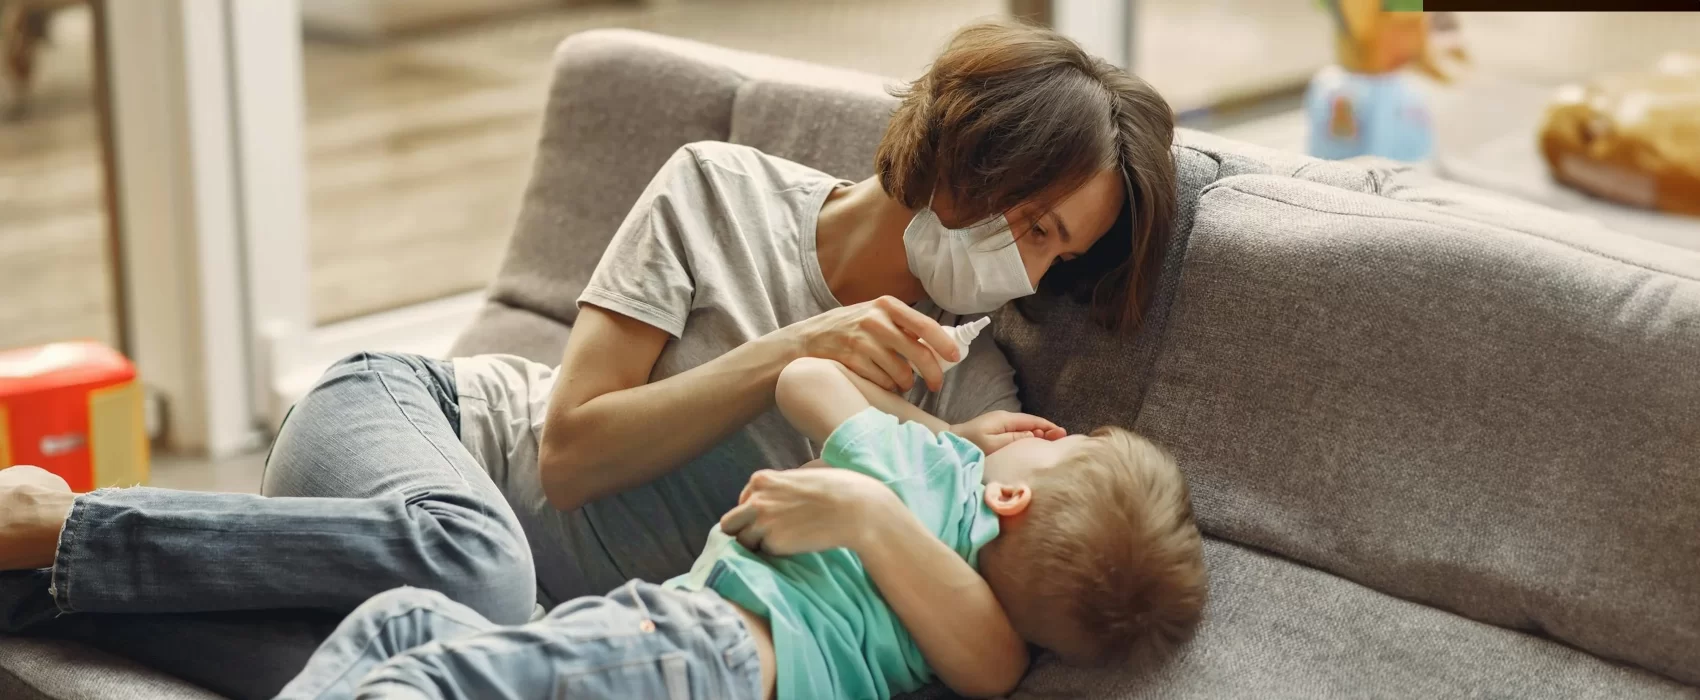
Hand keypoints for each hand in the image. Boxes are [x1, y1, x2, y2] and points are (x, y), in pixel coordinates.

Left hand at [719, 467, 898, 555]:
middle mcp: (755, 500)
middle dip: (743, 531)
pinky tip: (792, 548)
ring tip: (782, 543)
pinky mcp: (773, 543)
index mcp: (761, 480)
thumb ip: (782, 484)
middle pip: (730, 524)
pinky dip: (773, 554)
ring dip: (757, 545)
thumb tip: (778, 495)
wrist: (855, 509)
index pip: (742, 502)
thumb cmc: (837, 489)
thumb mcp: (802, 475)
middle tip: (762, 539)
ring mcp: (762, 523)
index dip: (753, 513)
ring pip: (742, 542)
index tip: (769, 519)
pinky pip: (763, 553)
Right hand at [784, 296, 958, 393]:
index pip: (924, 325)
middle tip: (935, 385)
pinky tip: (883, 381)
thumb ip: (902, 325)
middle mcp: (875, 320)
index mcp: (887, 305)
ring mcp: (862, 341)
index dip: (943, 344)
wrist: (808, 339)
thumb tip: (939, 344)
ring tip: (902, 382)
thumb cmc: (850, 328)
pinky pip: (882, 381)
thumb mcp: (875, 315)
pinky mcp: (851, 360)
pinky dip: (888, 386)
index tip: (954, 357)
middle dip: (932, 373)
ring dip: (906, 383)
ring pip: (901, 372)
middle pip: (917, 352)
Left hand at [950, 411, 1066, 453]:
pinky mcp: (997, 430)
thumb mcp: (993, 444)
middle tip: (1063, 439)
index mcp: (1006, 419)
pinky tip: (1034, 443)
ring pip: (1026, 427)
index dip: (1048, 427)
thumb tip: (1034, 436)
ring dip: (1039, 433)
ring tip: (1053, 441)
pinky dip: (1029, 436)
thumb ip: (1014, 439)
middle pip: (1031, 423)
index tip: (1062, 433)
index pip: (1033, 421)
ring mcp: (1001, 423)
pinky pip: (1018, 432)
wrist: (950, 441)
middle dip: (1047, 430)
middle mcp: (1005, 418)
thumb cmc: (970, 444)